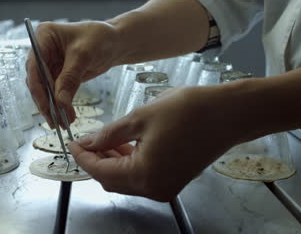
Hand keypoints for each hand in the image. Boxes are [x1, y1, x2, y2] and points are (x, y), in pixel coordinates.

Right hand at [26, 21, 119, 127]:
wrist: (115, 42)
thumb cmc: (100, 38)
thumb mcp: (84, 56)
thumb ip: (70, 78)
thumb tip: (60, 101)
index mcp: (44, 36)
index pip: (34, 65)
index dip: (37, 88)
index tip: (45, 106)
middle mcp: (42, 50)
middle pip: (37, 80)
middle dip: (45, 101)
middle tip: (54, 120)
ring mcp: (49, 63)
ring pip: (45, 89)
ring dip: (52, 106)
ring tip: (62, 123)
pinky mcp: (58, 74)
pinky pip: (55, 92)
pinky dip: (60, 104)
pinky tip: (67, 116)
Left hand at [68, 86, 240, 201]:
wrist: (229, 113)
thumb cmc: (189, 111)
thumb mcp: (140, 118)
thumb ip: (109, 134)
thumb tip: (88, 142)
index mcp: (144, 175)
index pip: (100, 172)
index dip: (82, 157)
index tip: (72, 143)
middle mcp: (154, 188)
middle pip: (111, 180)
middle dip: (95, 161)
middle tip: (86, 139)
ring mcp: (165, 186)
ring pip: (125, 180)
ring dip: (111, 162)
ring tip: (103, 139)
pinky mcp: (173, 179)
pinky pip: (141, 177)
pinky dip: (128, 163)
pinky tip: (122, 145)